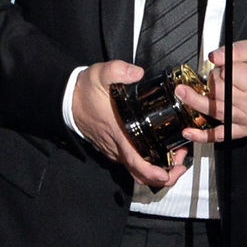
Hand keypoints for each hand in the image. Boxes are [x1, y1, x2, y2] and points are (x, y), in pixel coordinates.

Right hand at [71, 61, 187, 188]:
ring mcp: (113, 150)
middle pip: (140, 175)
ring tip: (173, 157)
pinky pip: (130, 163)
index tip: (170, 173)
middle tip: (179, 164)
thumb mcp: (100, 74)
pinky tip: (156, 150)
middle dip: (163, 176)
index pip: (137, 164)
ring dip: (155, 169)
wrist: (67, 100)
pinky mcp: (111, 148)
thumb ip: (118, 70)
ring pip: (136, 170)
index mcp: (119, 134)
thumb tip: (137, 73)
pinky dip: (145, 163)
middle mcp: (116, 147)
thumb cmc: (84, 91)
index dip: (155, 173)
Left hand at [178, 40, 246, 141]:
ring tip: (182, 93)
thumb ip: (238, 50)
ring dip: (195, 102)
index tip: (224, 64)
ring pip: (216, 111)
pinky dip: (203, 135)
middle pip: (220, 92)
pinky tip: (189, 131)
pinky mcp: (244, 130)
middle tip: (216, 76)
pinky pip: (221, 135)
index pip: (230, 73)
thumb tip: (215, 57)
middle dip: (213, 81)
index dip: (223, 66)